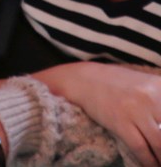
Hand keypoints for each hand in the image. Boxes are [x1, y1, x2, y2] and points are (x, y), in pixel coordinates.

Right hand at [42, 61, 160, 166]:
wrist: (83, 79)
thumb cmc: (117, 84)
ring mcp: (135, 110)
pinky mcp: (120, 122)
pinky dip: (148, 161)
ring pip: (159, 144)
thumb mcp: (146, 84)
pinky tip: (150, 165)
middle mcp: (151, 97)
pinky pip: (140, 148)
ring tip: (160, 163)